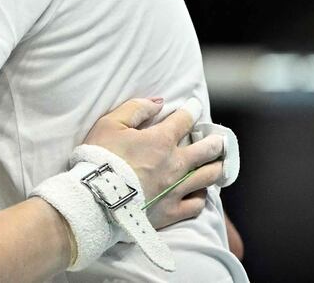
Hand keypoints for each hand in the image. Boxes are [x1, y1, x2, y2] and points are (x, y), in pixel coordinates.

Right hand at [83, 98, 224, 228]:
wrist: (94, 197)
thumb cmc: (100, 158)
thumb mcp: (110, 124)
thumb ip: (135, 108)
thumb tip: (158, 102)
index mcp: (160, 140)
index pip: (184, 120)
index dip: (192, 110)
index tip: (195, 106)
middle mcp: (175, 164)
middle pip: (208, 150)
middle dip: (215, 141)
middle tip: (218, 140)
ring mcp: (176, 189)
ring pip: (209, 177)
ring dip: (216, 168)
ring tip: (217, 165)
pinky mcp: (172, 212)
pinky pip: (197, 205)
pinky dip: (201, 196)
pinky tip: (199, 192)